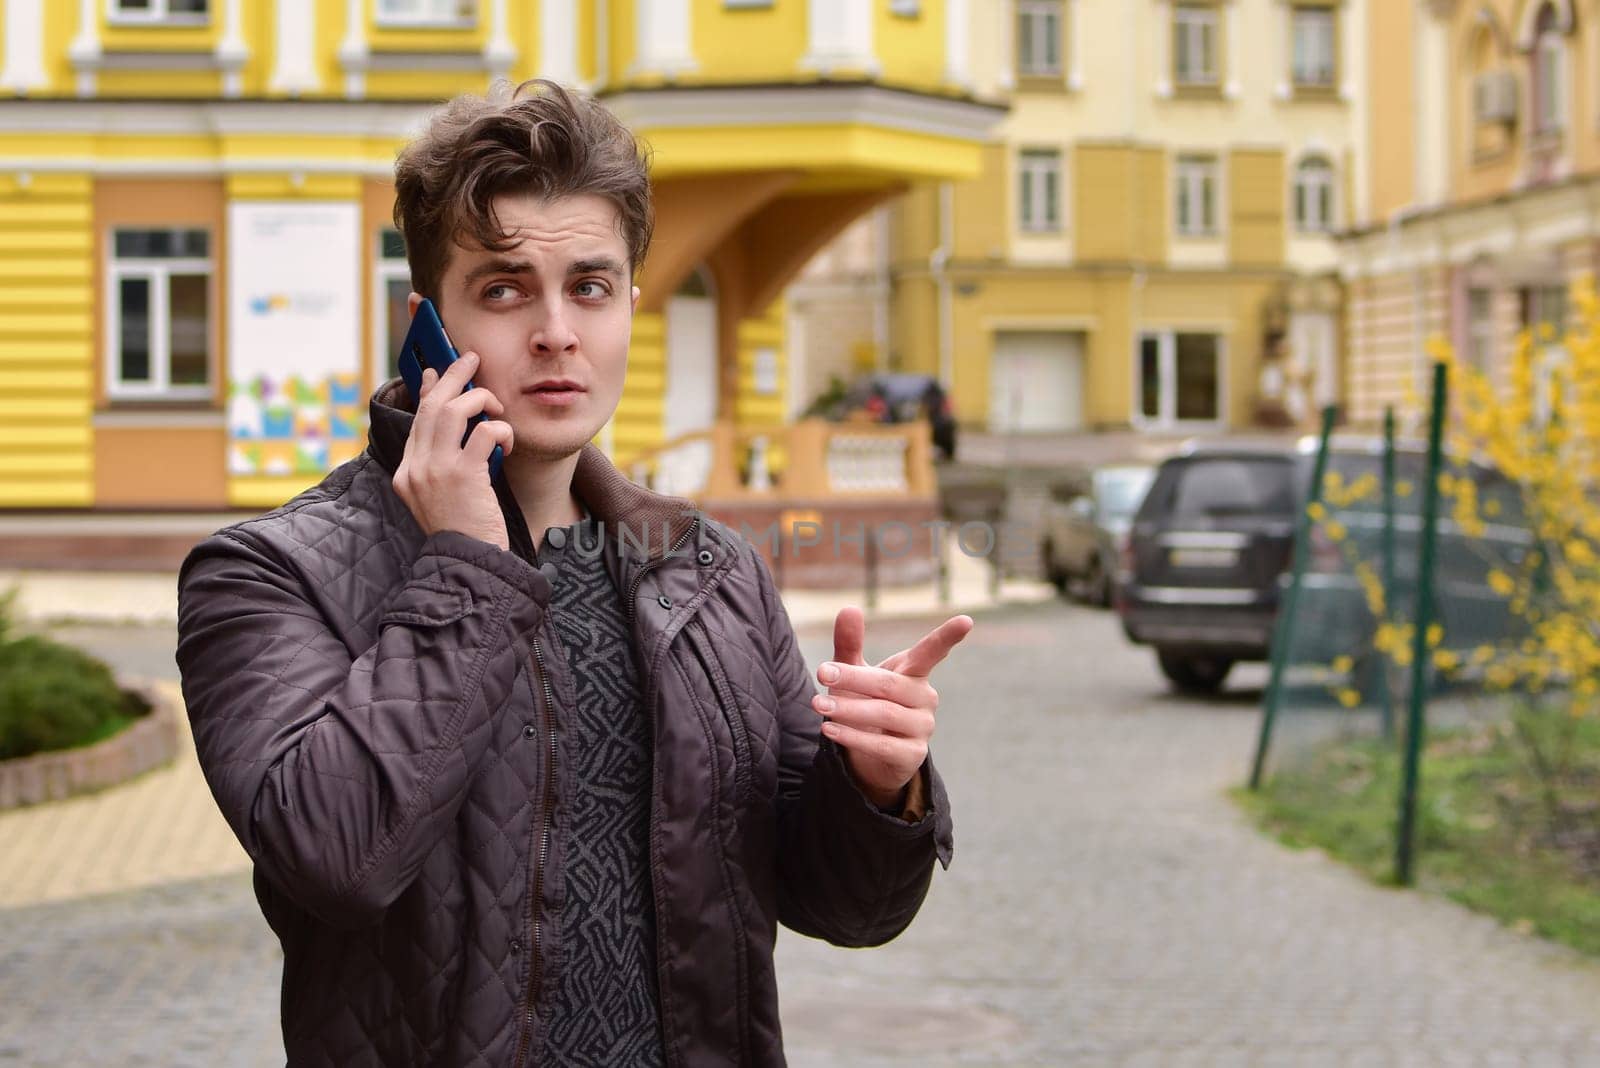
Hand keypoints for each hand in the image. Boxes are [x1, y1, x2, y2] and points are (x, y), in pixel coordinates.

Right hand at [392, 351, 514, 550]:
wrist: (467, 564)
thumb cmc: (464, 532)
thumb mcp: (443, 496)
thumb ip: (444, 463)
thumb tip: (459, 428)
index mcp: (406, 473)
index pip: (416, 419)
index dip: (429, 390)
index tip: (437, 371)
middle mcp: (415, 468)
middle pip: (431, 406)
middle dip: (453, 377)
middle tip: (471, 360)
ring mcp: (436, 471)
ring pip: (452, 411)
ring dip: (479, 400)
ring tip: (496, 406)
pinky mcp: (463, 476)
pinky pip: (484, 433)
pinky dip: (500, 431)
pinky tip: (506, 444)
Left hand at [811, 607, 973, 808]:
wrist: (867, 757)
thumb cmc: (864, 704)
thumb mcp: (853, 674)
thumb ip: (850, 644)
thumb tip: (849, 607)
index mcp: (914, 673)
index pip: (932, 652)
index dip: (948, 637)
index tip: (966, 620)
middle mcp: (924, 698)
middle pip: (890, 684)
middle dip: (853, 678)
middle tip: (821, 673)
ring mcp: (922, 727)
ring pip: (885, 714)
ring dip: (848, 709)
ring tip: (818, 705)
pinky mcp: (912, 755)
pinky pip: (882, 745)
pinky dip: (852, 736)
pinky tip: (829, 729)